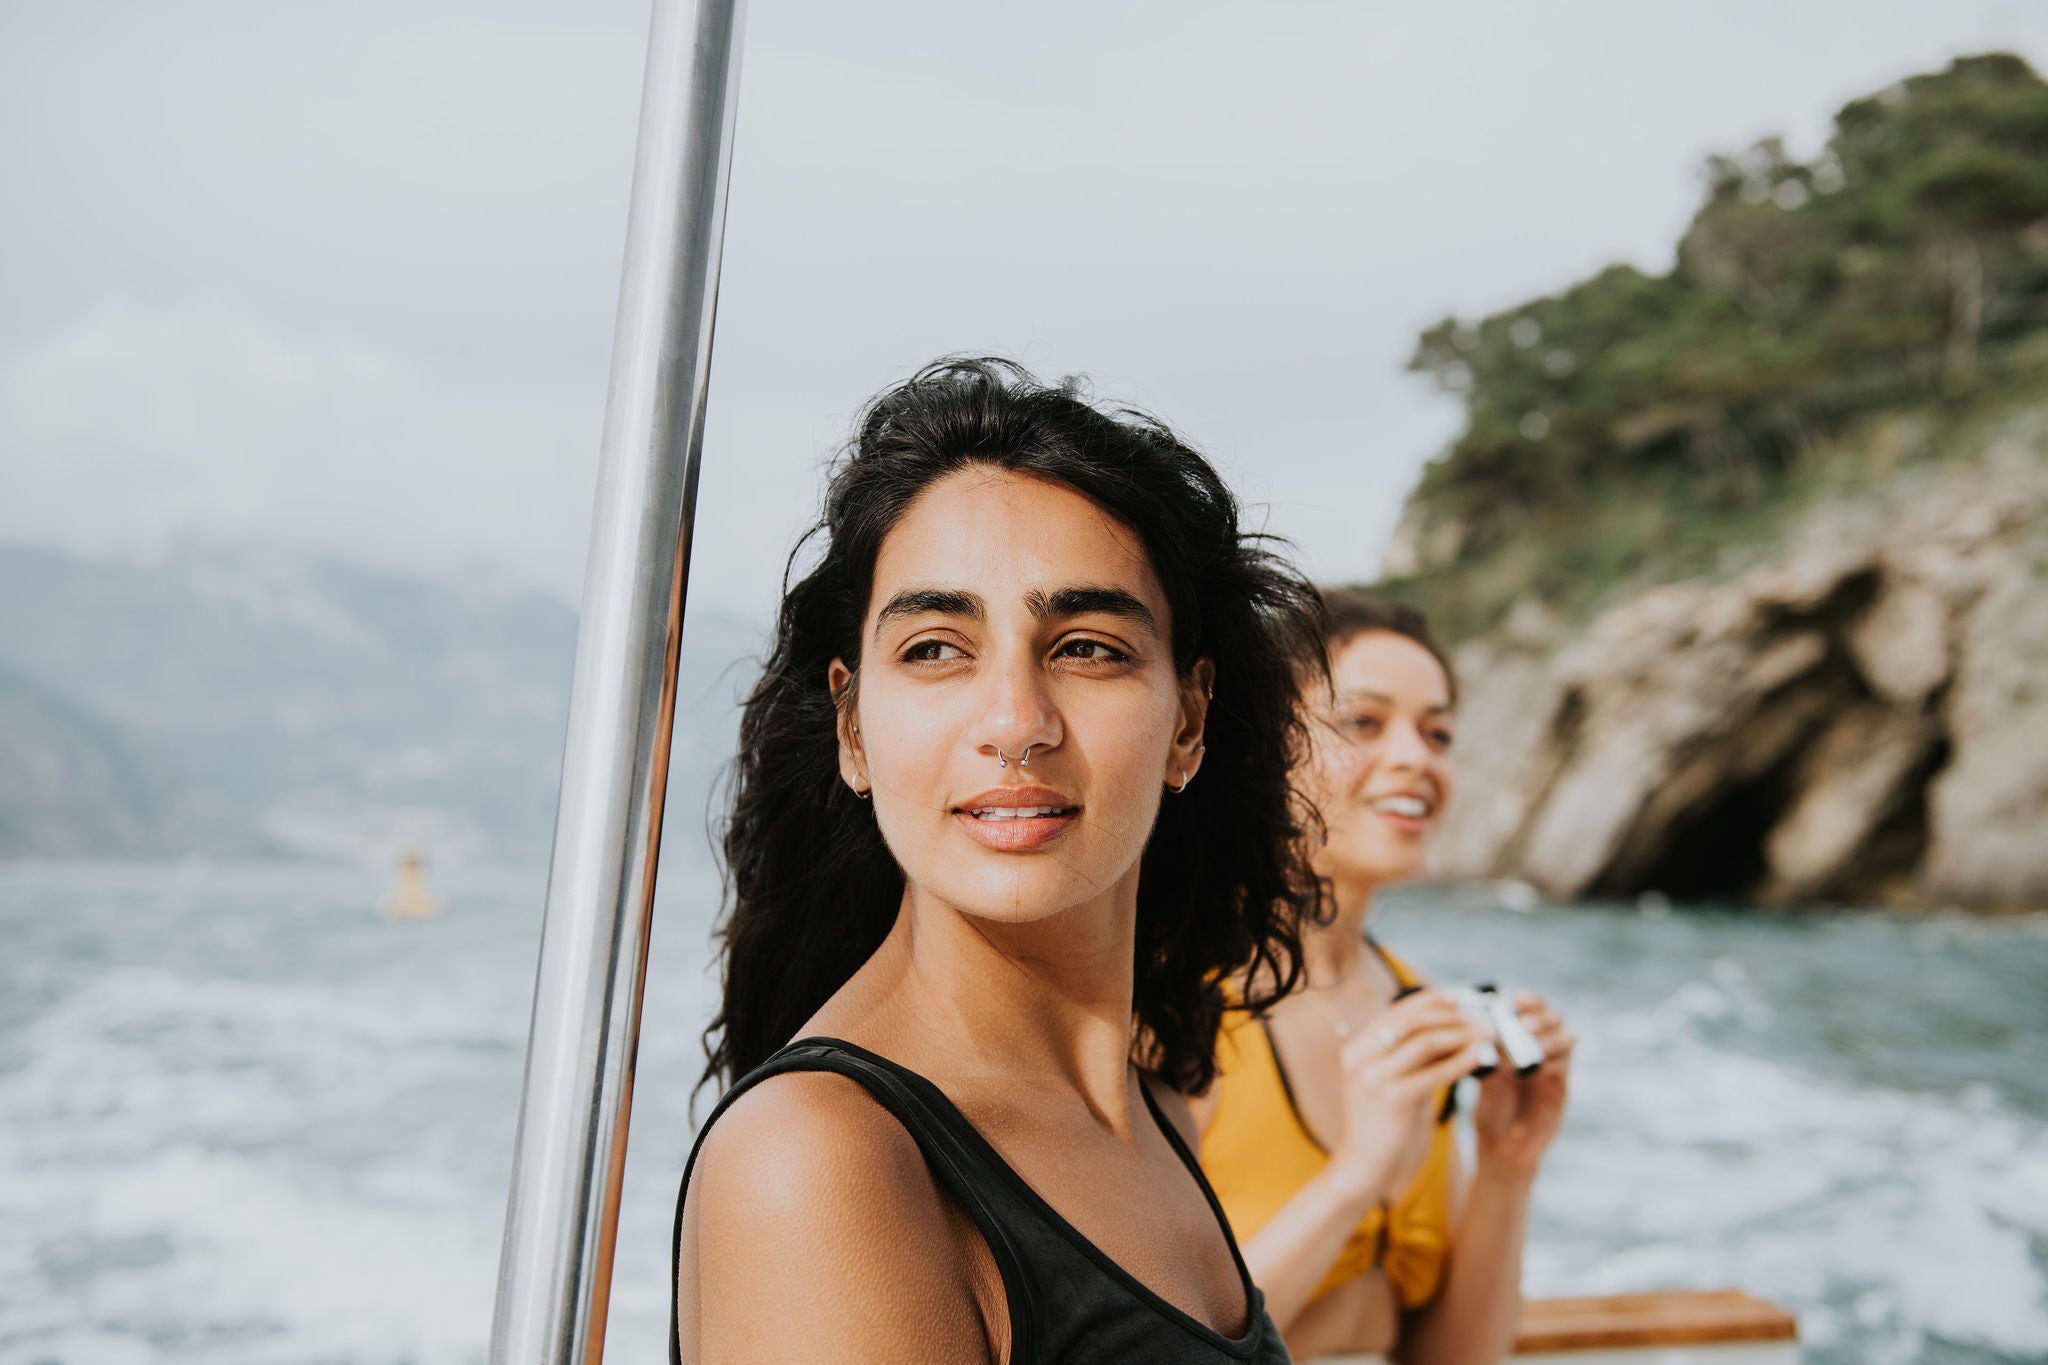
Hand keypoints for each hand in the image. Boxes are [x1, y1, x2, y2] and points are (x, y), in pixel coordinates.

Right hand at [1330, 989, 1491, 1204]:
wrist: (1362, 1170)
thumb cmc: (1382, 1127)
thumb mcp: (1392, 1082)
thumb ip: (1412, 1057)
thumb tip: (1452, 1028)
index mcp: (1356, 1048)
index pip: (1399, 1012)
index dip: (1434, 1000)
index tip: (1464, 997)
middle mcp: (1360, 1056)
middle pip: (1413, 1020)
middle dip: (1452, 1014)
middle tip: (1484, 1014)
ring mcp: (1373, 1077)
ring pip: (1425, 1041)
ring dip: (1462, 1034)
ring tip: (1489, 1033)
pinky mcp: (1391, 1099)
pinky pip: (1434, 1073)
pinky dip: (1460, 1061)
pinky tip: (1480, 1057)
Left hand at [1472, 991, 1573, 1178]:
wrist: (1500, 1148)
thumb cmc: (1491, 1108)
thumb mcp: (1487, 1076)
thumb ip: (1490, 1053)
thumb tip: (1484, 1024)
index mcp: (1524, 1041)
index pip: (1534, 1010)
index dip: (1530, 1000)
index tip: (1516, 998)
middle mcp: (1544, 1050)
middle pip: (1556, 1018)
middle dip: (1542, 1014)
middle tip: (1524, 1020)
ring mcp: (1555, 1070)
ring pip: (1566, 1039)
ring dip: (1548, 1036)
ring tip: (1529, 1036)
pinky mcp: (1560, 1091)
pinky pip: (1563, 1068)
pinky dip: (1552, 1061)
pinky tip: (1536, 1064)